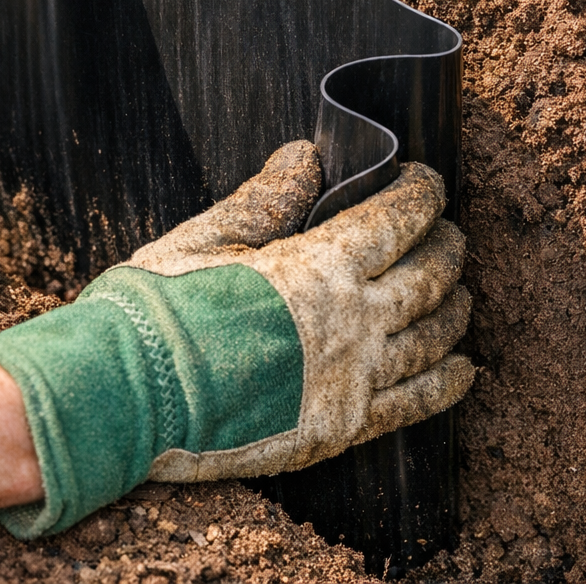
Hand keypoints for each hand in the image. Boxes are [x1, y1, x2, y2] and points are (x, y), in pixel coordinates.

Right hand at [0, 141, 473, 537]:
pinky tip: (464, 370)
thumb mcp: (207, 235)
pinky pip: (412, 406)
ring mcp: (349, 382)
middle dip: (446, 247)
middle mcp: (350, 325)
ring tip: (460, 293)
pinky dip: (446, 385)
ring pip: (430, 339)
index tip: (428, 181)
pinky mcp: (336, 430)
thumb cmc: (155, 309)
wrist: (121, 396)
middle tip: (449, 232)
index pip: (397, 221)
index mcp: (320, 267)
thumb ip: (267, 197)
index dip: (422, 195)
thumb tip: (306, 155)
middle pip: (427, 278)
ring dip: (454, 309)